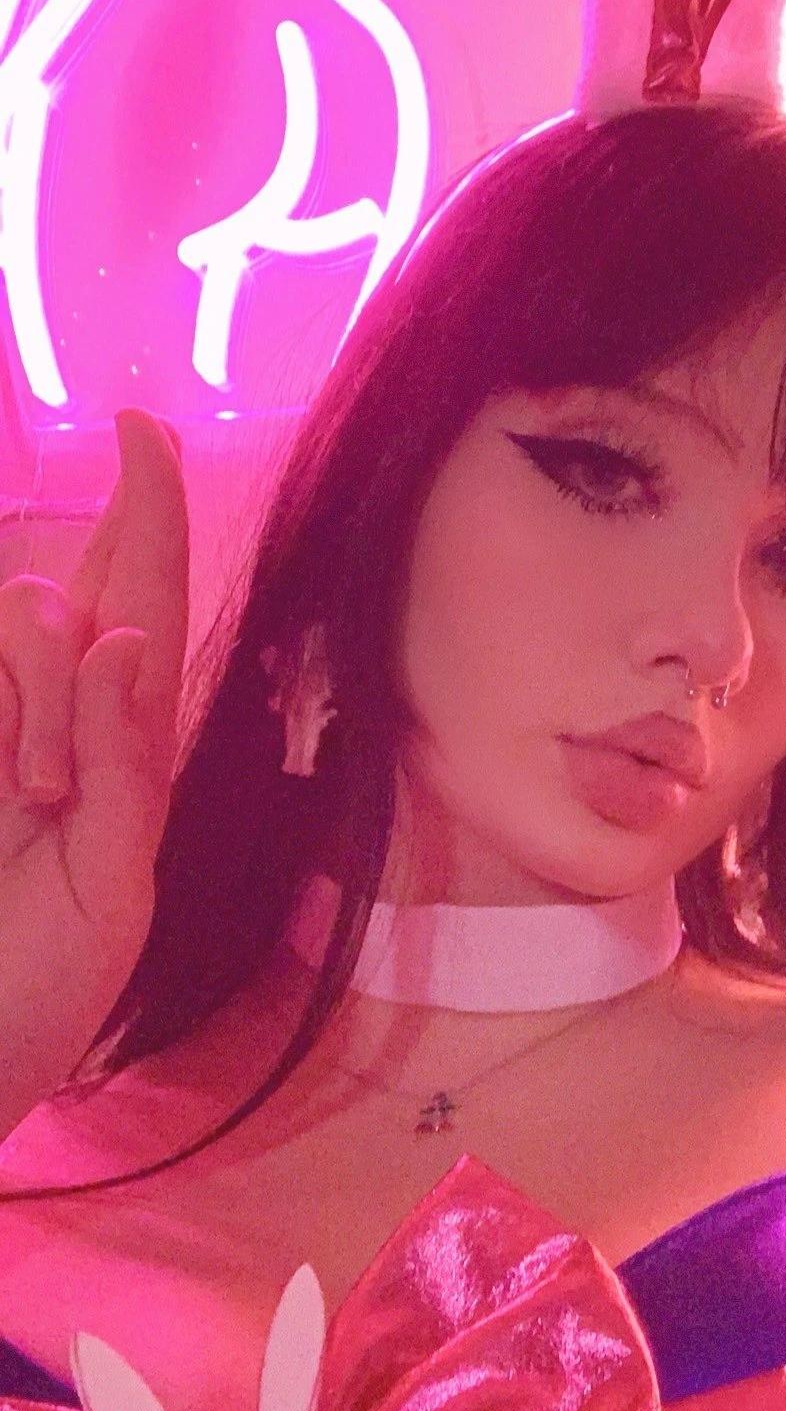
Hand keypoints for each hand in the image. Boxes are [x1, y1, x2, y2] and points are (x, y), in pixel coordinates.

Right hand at [0, 411, 188, 1135]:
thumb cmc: (48, 985)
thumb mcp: (116, 882)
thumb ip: (122, 761)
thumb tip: (122, 635)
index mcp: (124, 743)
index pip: (142, 593)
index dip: (145, 505)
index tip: (139, 424)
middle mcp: (56, 720)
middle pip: (66, 597)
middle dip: (68, 657)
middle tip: (50, 788)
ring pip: (16, 628)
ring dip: (33, 705)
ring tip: (30, 813)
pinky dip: (17, 700)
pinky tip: (18, 790)